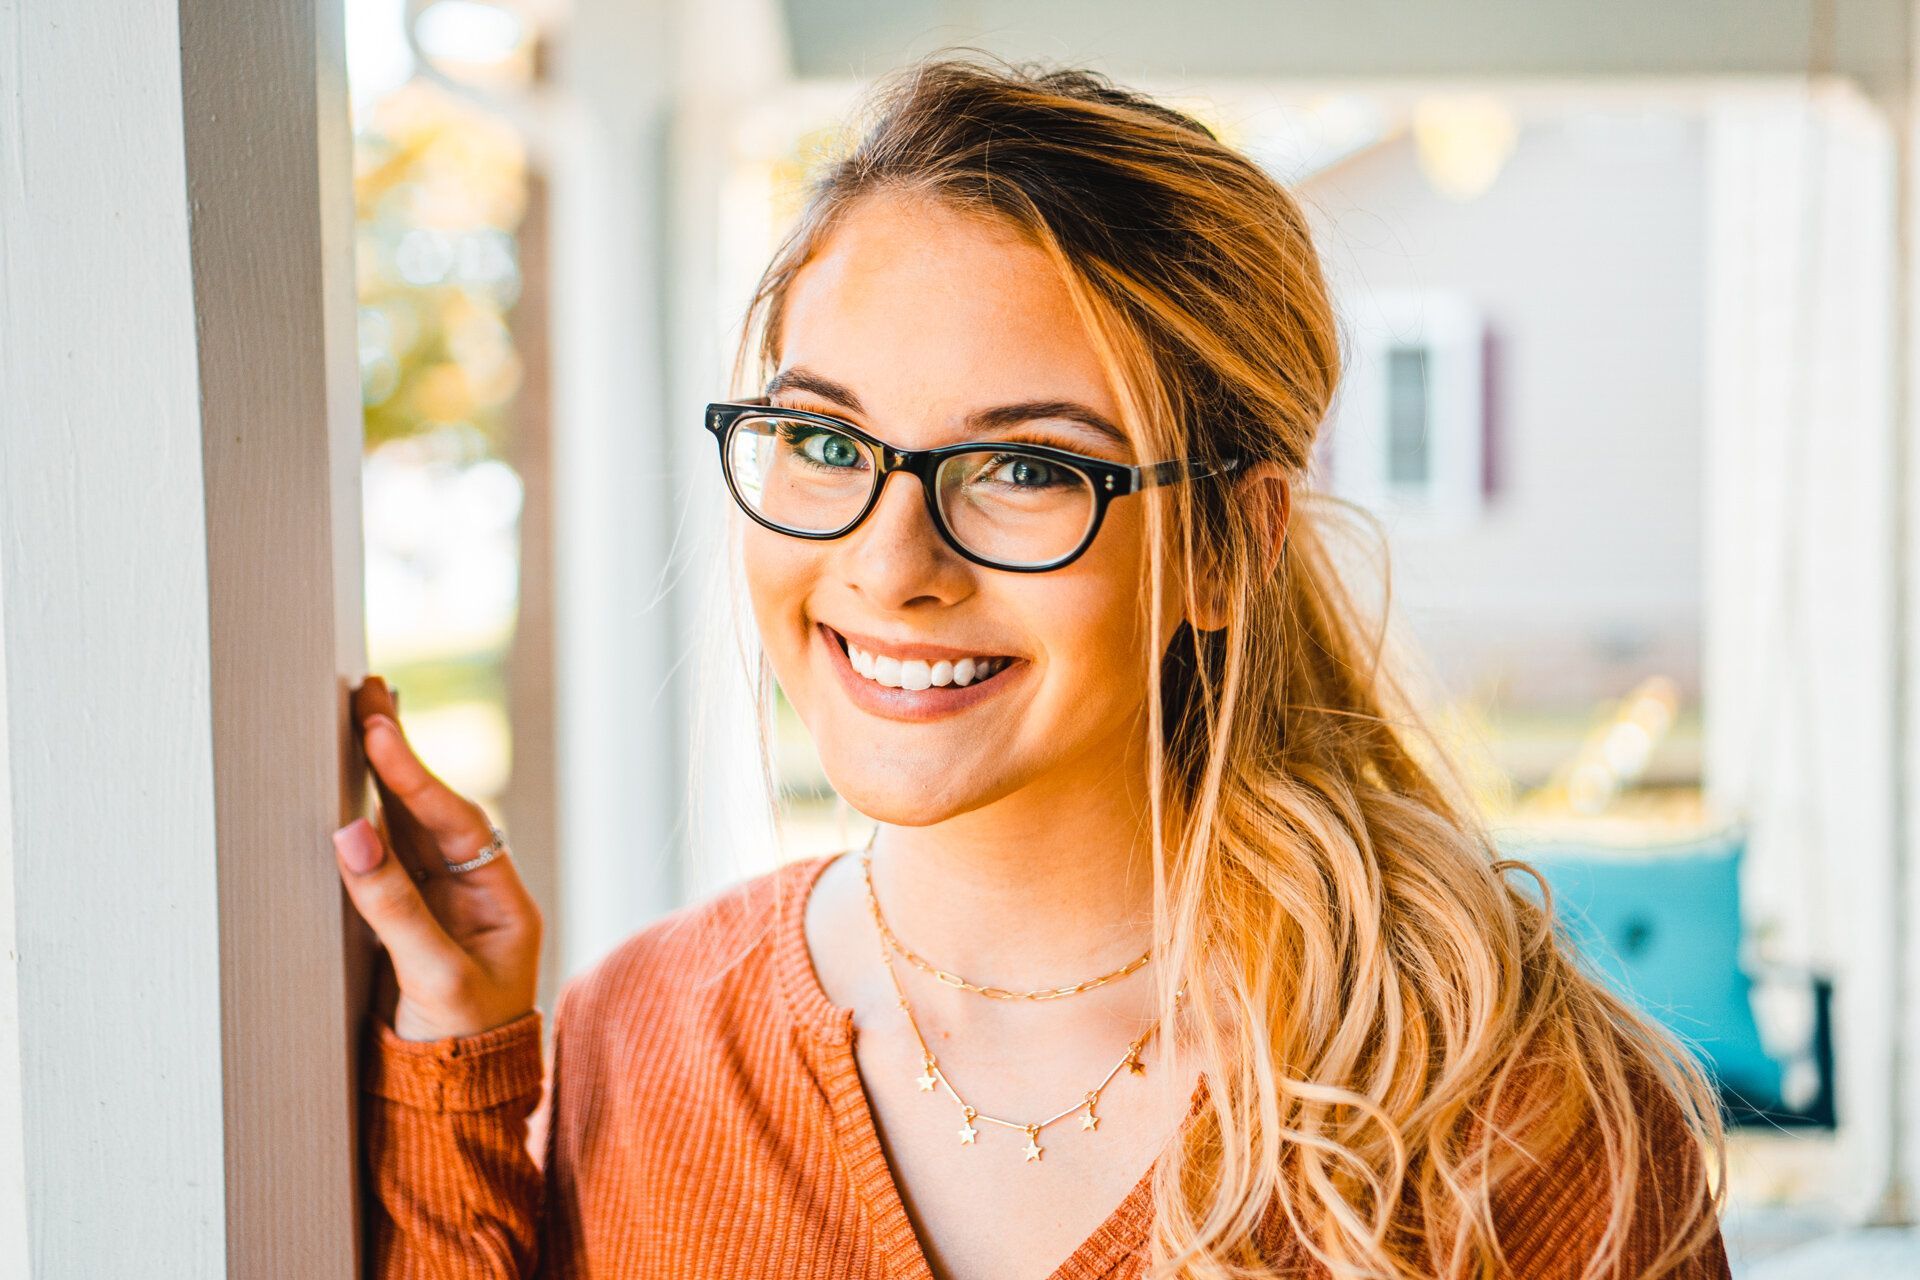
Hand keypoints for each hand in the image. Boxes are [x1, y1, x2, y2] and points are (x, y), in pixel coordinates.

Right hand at [333, 675, 542, 1041]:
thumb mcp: (432, 978)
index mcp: (502, 901)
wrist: (454, 1104)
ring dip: (382, 774)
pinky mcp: (408, 920)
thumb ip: (393, 907)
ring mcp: (441, 903)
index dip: (413, 776)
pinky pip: (387, 857)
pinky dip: (368, 817)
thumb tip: (350, 831)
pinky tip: (350, 780)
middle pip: (435, 808)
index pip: (455, 823)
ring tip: (361, 712)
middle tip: (368, 689)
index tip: (376, 730)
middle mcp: (475, 891)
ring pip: (408, 826)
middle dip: (401, 754)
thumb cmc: (458, 1046)